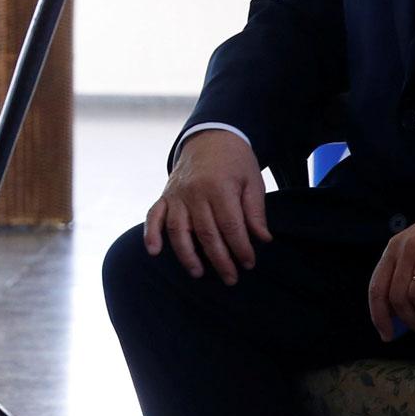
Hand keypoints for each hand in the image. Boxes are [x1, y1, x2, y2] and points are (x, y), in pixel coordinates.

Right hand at [143, 129, 270, 283]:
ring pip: (179, 230)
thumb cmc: (235, 161)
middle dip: (220, 259)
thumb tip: (263, 239)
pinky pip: (154, 216)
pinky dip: (151, 234)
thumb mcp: (253, 180)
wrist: (210, 136)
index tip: (249, 263)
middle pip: (206, 233)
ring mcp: (177, 194)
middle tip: (231, 278)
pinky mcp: (165, 195)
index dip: (241, 248)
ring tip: (198, 273)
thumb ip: (256, 211)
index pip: (230, 226)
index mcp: (220, 187)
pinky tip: (154, 252)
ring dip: (187, 255)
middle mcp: (195, 192)